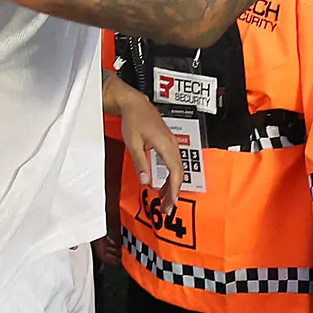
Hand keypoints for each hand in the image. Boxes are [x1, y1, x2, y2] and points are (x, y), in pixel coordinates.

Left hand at [114, 86, 184, 215]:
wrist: (135, 104)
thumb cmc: (134, 120)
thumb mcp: (133, 143)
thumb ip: (140, 163)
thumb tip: (145, 181)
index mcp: (165, 145)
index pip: (175, 172)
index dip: (174, 190)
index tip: (170, 202)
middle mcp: (172, 144)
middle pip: (179, 173)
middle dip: (174, 193)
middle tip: (167, 208)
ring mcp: (172, 143)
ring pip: (177, 170)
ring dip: (172, 186)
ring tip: (165, 201)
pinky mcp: (169, 143)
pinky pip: (173, 164)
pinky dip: (170, 177)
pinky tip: (163, 186)